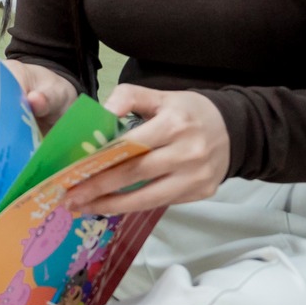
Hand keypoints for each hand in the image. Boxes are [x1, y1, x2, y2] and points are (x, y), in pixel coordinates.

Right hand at [0, 62, 78, 137]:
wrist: (51, 100)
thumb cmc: (53, 93)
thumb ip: (48, 97)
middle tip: (28, 139)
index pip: (2, 90)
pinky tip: (15, 147)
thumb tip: (34, 100)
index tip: (25, 124)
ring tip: (24, 144)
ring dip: (5, 137)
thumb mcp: (58, 94)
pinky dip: (0, 143)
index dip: (11, 108)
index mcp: (8, 71)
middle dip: (9, 126)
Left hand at [63, 84, 230, 214]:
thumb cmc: (188, 112)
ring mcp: (195, 177)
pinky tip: (112, 206)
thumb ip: (129, 97)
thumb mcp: (161, 96)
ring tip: (85, 208)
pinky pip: (160, 202)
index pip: (131, 146)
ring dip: (113, 205)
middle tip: (70, 198)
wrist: (235, 130)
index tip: (73, 171)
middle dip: (99, 188)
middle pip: (135, 174)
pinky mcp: (200, 193)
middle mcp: (187, 153)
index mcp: (174, 124)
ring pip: (148, 197)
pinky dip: (134, 206)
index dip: (100, 160)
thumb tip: (101, 112)